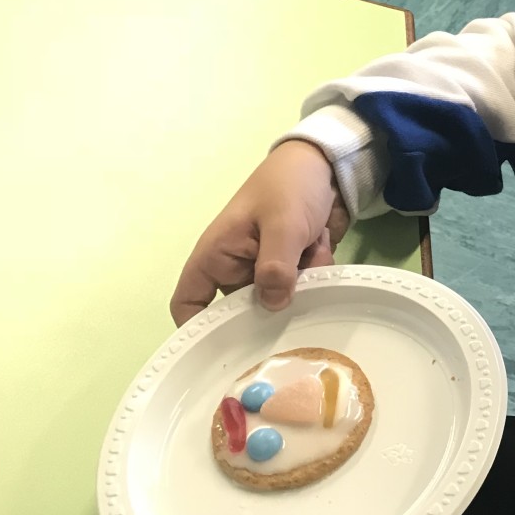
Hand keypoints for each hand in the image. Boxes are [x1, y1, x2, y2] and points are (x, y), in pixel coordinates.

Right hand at [170, 140, 351, 325]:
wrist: (326, 162)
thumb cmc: (290, 185)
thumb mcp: (282, 224)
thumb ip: (275, 267)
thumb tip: (272, 307)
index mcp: (216, 256)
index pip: (188, 302)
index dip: (196, 330)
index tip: (221, 352)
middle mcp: (237, 268)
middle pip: (244, 311)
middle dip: (274, 304)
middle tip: (297, 294)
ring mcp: (266, 267)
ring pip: (282, 298)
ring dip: (303, 279)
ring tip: (312, 249)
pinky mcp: (294, 265)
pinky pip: (304, 285)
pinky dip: (317, 269)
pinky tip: (322, 243)